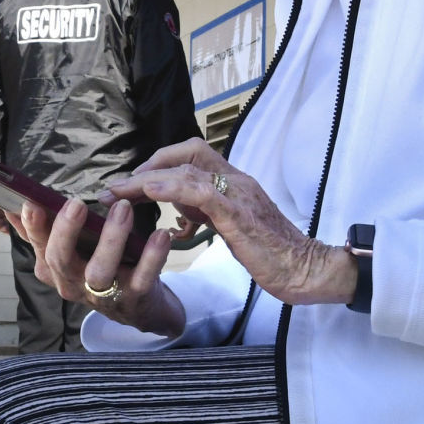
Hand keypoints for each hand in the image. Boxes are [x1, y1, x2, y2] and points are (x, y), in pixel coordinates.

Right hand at [11, 198, 184, 338]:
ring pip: (100, 271)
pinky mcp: (134, 298)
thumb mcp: (68, 251)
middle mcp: (72, 283)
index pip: (36, 244)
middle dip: (65, 231)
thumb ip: (42, 229)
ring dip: (111, 238)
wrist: (138, 306)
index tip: (31, 203)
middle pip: (60, 260)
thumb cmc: (99, 268)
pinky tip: (160, 234)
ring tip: (122, 209)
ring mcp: (103, 294)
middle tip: (75, 204)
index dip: (31, 226)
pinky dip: (152, 256)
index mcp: (52, 267)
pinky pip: (143, 278)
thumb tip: (10, 203)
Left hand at [100, 138, 356, 307]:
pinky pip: (200, 193)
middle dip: (148, 166)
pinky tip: (149, 193)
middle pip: (186, 153)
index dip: (160, 162)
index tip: (132, 182)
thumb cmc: (271, 253)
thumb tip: (180, 209)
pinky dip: (171, 188)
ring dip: (147, 179)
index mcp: (235, 182)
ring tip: (119, 192)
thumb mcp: (232, 225)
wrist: (305, 270)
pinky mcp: (238, 215)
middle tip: (118, 187)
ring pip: (187, 171)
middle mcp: (236, 181)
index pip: (193, 154)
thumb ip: (208, 211)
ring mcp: (238, 195)